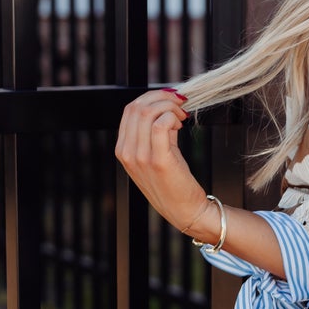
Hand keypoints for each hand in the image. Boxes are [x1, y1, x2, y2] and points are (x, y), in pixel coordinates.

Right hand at [115, 88, 209, 235]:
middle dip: (161, 97)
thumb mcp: (156, 154)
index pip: (129, 110)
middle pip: (137, 107)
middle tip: (179, 103)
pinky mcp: (158, 161)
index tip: (169, 99)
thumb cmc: (173, 183)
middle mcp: (127, 153)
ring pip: (148, 112)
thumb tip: (164, 108)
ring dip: (169, 106)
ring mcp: (140, 157)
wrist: (184, 211)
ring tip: (182, 116)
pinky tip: (181, 124)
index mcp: (123, 150)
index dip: (151, 98)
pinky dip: (172, 117)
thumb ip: (154, 133)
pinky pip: (161, 125)